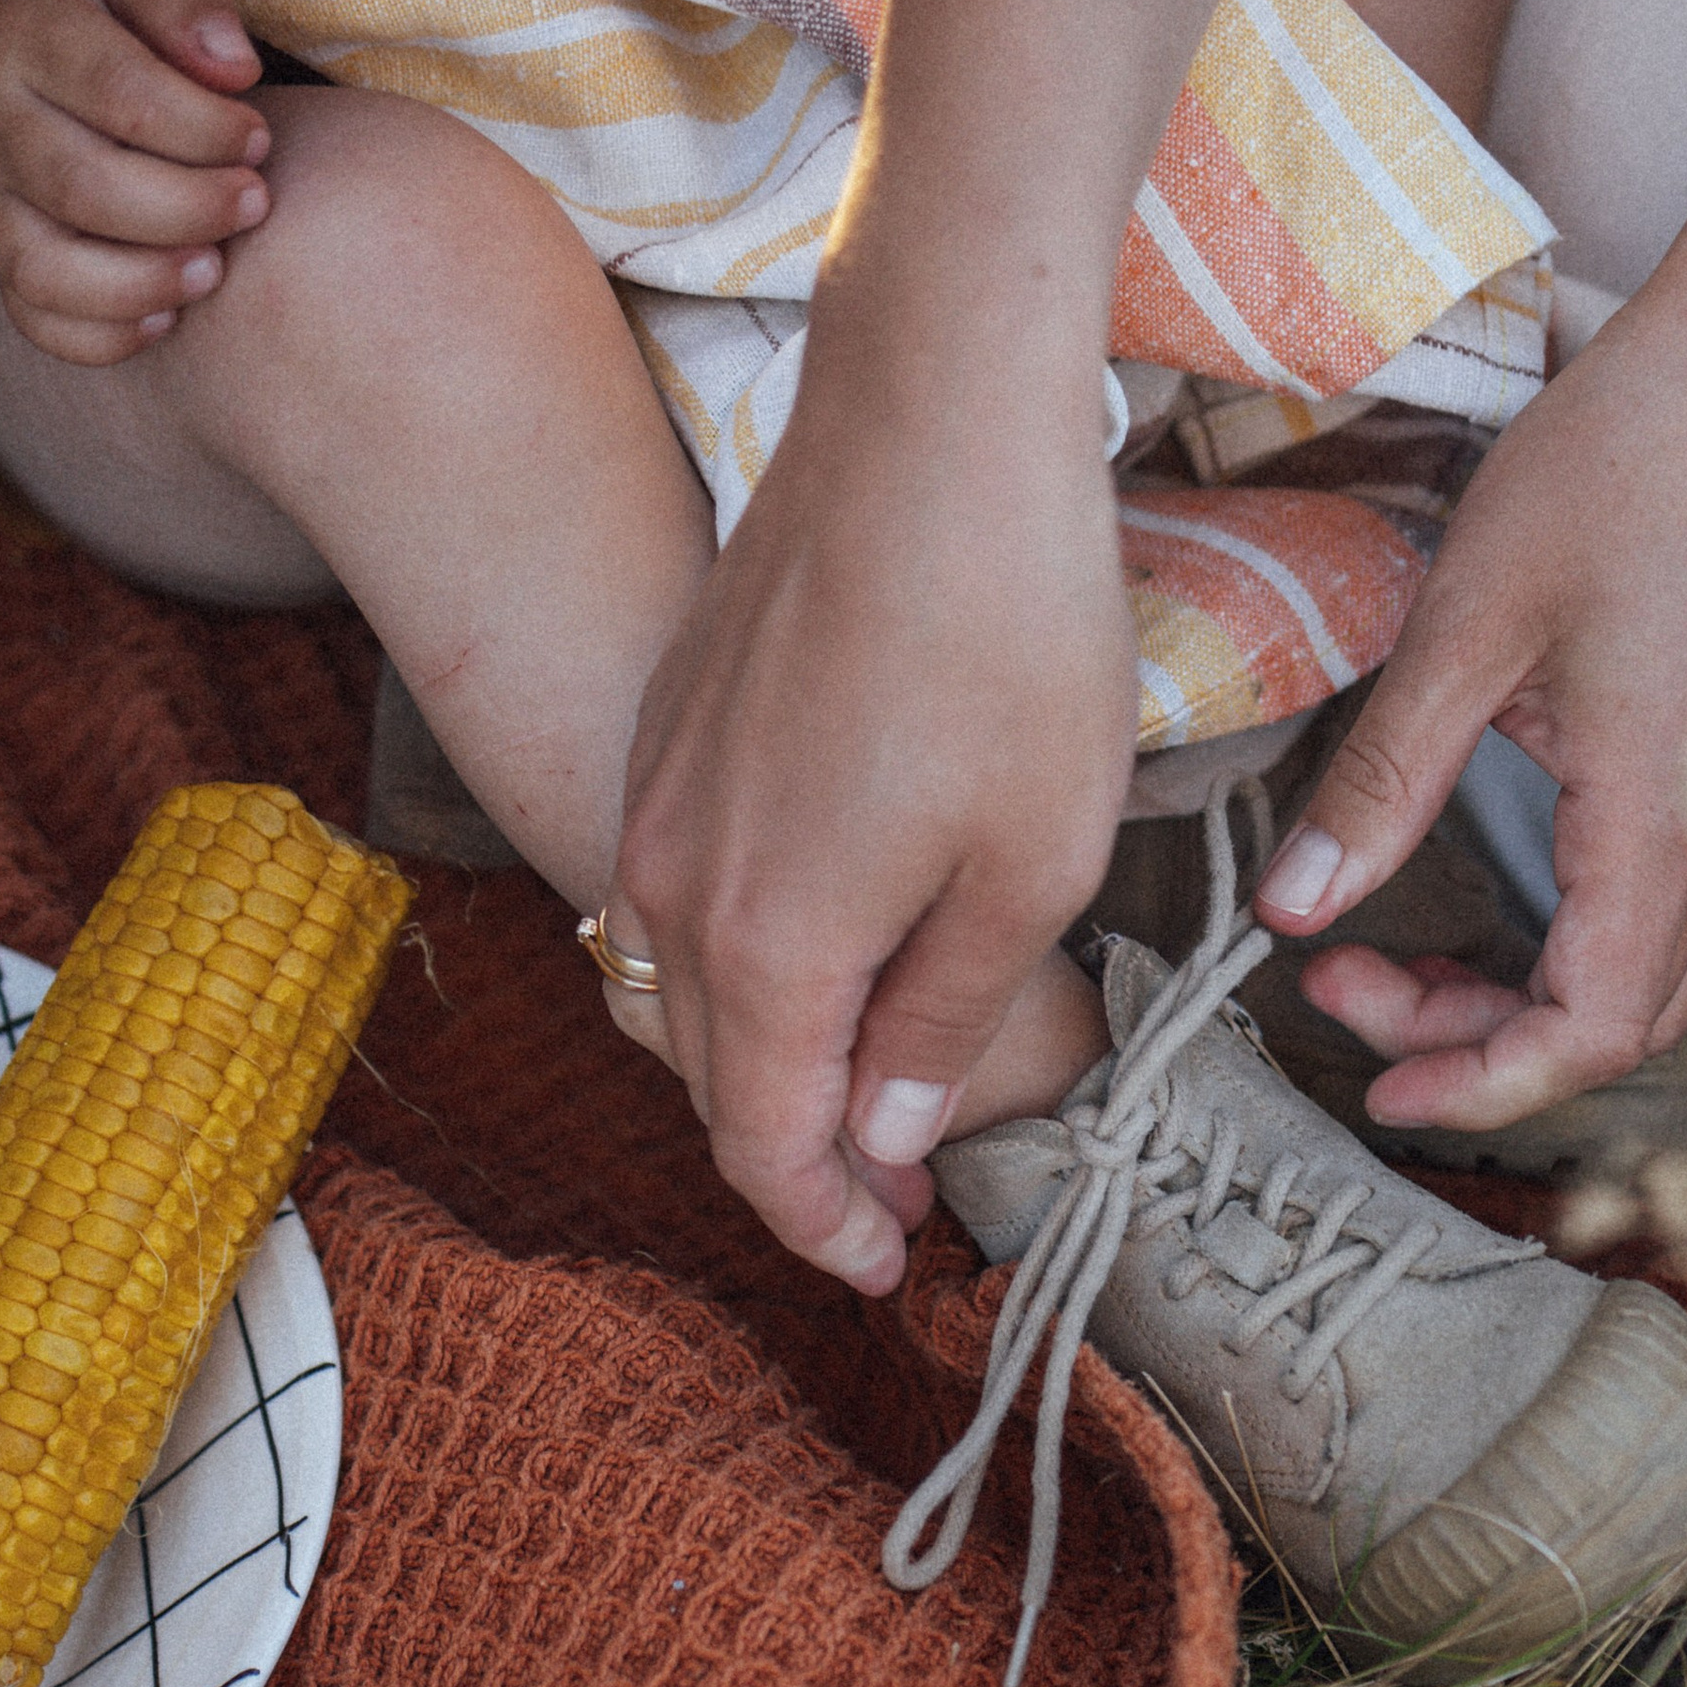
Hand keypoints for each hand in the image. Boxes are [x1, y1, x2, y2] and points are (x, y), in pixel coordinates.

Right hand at [0, 0, 270, 363]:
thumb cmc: (80, 18)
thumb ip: (182, 1)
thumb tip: (238, 67)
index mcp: (27, 34)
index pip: (120, 94)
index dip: (206, 128)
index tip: (258, 135)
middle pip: (86, 188)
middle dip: (191, 208)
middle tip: (254, 201)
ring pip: (50, 269)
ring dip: (147, 282)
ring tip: (214, 268)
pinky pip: (37, 319)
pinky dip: (105, 335)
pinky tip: (166, 313)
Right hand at [604, 337, 1136, 1289]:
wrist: (930, 416)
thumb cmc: (1007, 637)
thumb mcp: (1026, 869)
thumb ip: (940, 1022)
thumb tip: (880, 1137)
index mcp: (765, 948)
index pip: (767, 1147)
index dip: (829, 1229)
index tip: (894, 1269)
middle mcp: (672, 884)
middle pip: (719, 1079)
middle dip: (805, 1160)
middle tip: (895, 1209)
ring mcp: (659, 795)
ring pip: (695, 984)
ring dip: (777, 1058)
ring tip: (870, 1094)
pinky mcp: (676, 721)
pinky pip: (691, 889)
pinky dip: (754, 957)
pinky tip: (834, 948)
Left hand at [1253, 282, 1686, 1125]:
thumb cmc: (1624, 467)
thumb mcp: (1467, 628)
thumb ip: (1382, 785)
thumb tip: (1294, 906)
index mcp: (1660, 824)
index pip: (1581, 1031)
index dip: (1473, 1084)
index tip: (1373, 1084)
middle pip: (1610, 1025)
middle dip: (1473, 1041)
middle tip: (1350, 986)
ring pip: (1648, 984)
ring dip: (1526, 1000)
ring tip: (1408, 960)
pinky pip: (1675, 921)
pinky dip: (1580, 949)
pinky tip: (1503, 908)